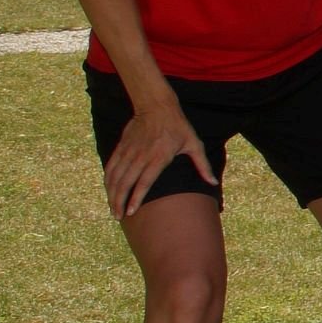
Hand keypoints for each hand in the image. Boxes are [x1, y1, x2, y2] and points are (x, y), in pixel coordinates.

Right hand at [103, 90, 212, 216]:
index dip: (136, 198)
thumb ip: (202, 165)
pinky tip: (108, 191)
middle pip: (126, 183)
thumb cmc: (179, 126)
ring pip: (116, 176)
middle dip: (120, 201)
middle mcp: (141, 156)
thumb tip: (213, 183)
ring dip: (112, 194)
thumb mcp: (194, 144)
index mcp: (159, 157)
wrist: (156, 106)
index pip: (144, 182)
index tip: (131, 211)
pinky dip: (108, 180)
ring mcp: (129, 151)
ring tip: (113, 209)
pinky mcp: (121, 147)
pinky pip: (111, 167)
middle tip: (119, 216)